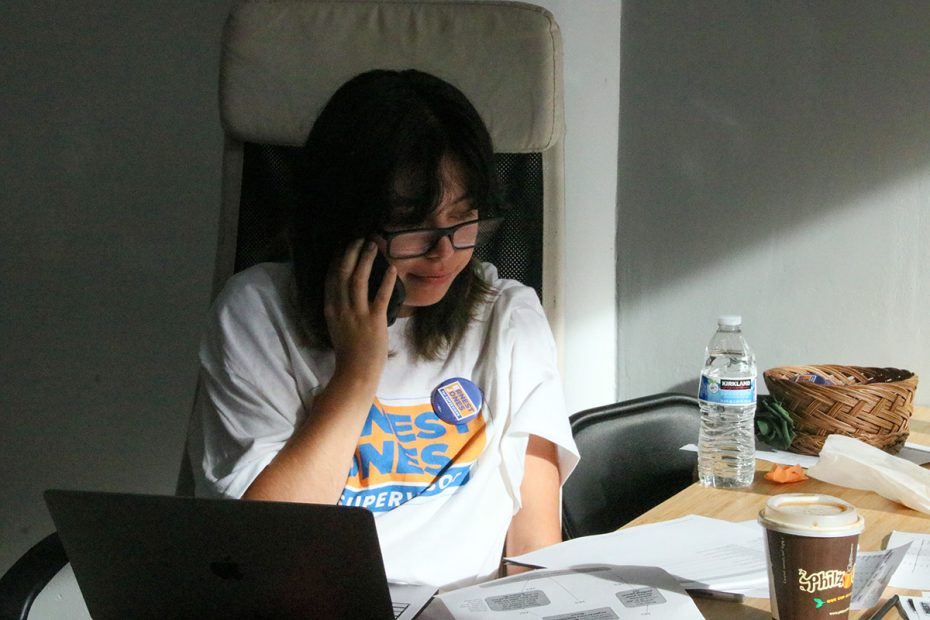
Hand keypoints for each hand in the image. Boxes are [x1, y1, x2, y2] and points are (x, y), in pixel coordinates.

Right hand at [323, 239, 397, 384]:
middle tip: (359, 238)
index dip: (337, 259)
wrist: (356, 371)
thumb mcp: (337, 326)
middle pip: (343, 273)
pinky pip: (380, 296)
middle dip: (351, 252)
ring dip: (366, 260)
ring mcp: (357, 314)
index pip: (331, 277)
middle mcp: (341, 308)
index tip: (344, 246)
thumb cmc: (349, 351)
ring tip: (374, 245)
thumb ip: (339, 308)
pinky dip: (386, 280)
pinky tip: (392, 268)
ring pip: (358, 279)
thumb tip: (345, 291)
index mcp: (331, 309)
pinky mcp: (374, 320)